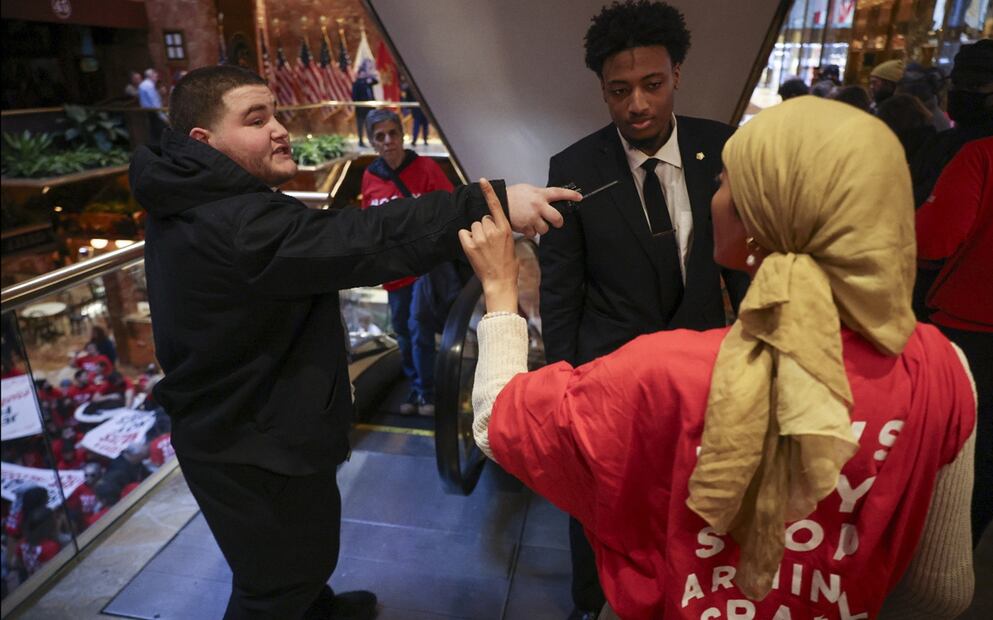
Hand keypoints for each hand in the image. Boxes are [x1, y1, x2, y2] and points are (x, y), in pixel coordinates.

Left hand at [458, 179, 519, 312]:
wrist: (500, 281)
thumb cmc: (508, 265)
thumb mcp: (511, 245)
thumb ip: (502, 232)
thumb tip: (494, 226)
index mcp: (505, 229)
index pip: (495, 206)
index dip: (488, 192)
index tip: (483, 180)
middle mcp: (492, 231)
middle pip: (483, 219)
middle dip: (484, 227)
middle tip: (489, 242)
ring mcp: (480, 238)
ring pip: (473, 226)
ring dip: (476, 234)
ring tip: (483, 247)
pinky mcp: (470, 246)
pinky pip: (464, 233)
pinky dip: (467, 239)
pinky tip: (474, 248)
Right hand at [505, 183, 581, 237]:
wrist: (497, 202)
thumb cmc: (511, 195)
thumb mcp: (527, 190)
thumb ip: (539, 195)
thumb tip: (548, 199)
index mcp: (540, 194)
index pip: (559, 193)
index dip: (571, 195)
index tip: (579, 197)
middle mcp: (538, 206)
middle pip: (557, 218)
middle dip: (558, 222)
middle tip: (556, 223)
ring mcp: (532, 217)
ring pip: (545, 229)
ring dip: (540, 228)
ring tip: (533, 223)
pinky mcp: (526, 227)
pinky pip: (533, 233)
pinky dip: (530, 231)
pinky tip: (524, 225)